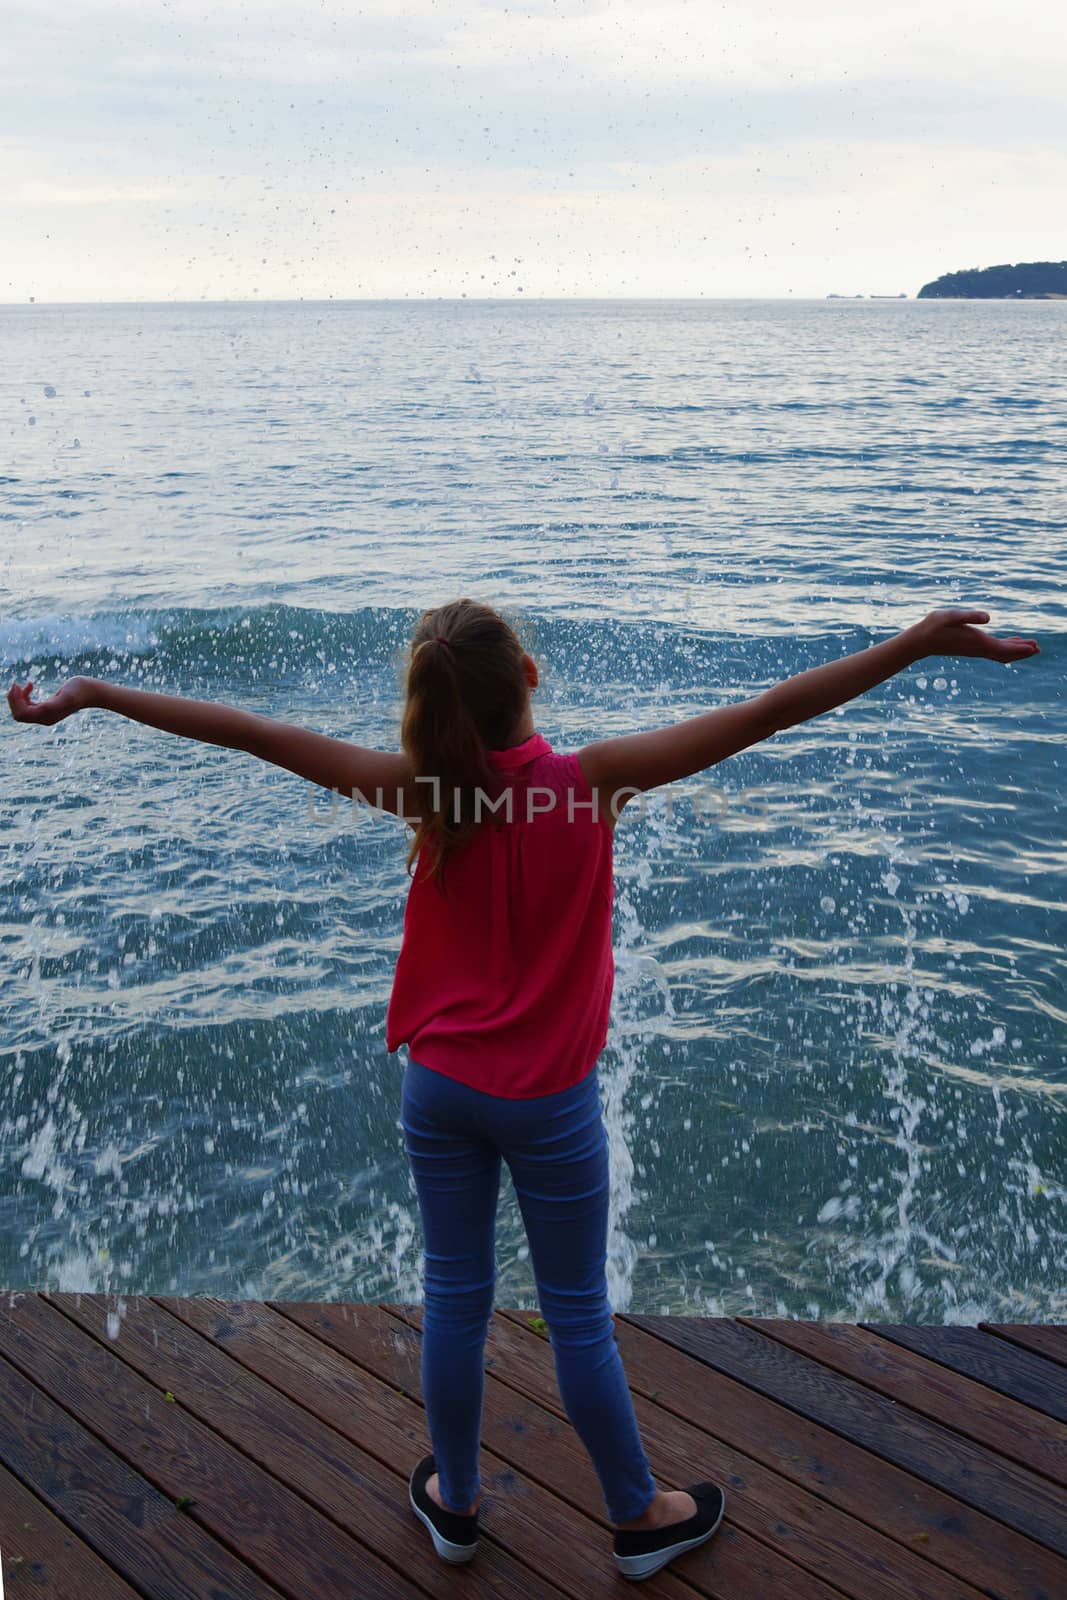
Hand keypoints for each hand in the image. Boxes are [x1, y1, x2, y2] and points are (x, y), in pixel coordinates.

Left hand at [6, 675, 94, 725]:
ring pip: (21, 711)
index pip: (21, 713)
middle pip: (18, 715)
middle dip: (13, 700)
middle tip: (16, 683)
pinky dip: (24, 696)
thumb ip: (55, 702)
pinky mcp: (47, 710)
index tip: (17, 684)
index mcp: (47, 716)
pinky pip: (28, 707)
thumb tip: (44, 708)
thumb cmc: (80, 690)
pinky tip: (30, 686)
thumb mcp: (67, 694)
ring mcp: (45, 715)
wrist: (92, 692)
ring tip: (21, 684)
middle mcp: (45, 719)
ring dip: (17, 698)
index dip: (14, 701)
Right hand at [915, 609, 1039, 663]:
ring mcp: (975, 650)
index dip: (1020, 648)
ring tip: (1030, 646)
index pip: (1004, 648)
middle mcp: (978, 649)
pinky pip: (993, 651)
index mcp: (977, 641)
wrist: (919, 641)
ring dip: (1015, 651)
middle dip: (1022, 651)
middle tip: (1038, 648)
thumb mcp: (950, 616)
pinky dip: (1005, 649)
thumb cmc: (933, 626)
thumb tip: (988, 617)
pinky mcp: (971, 648)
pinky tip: (1009, 642)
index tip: (1035, 646)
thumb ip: (970, 615)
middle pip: (1006, 654)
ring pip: (1000, 654)